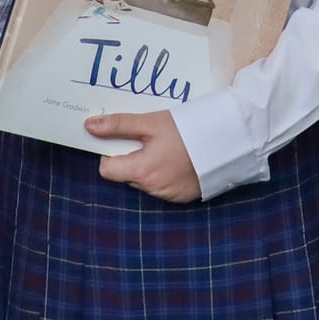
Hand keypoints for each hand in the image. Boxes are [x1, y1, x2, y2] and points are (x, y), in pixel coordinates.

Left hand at [86, 110, 201, 202]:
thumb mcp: (151, 122)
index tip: (124, 139)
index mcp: (141, 171)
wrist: (228, 141)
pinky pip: (164, 185)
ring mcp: (169, 195)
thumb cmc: (189, 130)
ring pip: (146, 180)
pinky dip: (166, 174)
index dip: (110, 153)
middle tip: (150, 138)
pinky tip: (179, 158)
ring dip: (150, 166)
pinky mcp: (183, 197)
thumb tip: (89, 126)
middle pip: (127, 174)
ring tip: (168, 147)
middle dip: (133, 158)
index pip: (107, 169)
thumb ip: (119, 125)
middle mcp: (152, 189)